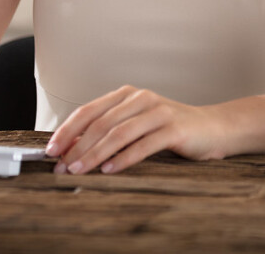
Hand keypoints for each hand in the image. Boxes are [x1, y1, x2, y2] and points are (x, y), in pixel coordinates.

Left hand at [44, 86, 227, 174]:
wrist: (213, 128)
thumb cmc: (170, 130)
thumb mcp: (136, 125)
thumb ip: (109, 131)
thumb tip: (73, 150)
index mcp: (126, 95)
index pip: (88, 110)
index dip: (67, 130)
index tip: (51, 150)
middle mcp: (140, 98)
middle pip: (100, 123)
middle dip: (77, 147)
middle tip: (61, 167)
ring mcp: (157, 111)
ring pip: (118, 133)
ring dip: (95, 154)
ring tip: (79, 170)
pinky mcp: (173, 128)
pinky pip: (143, 144)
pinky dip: (123, 158)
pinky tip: (109, 170)